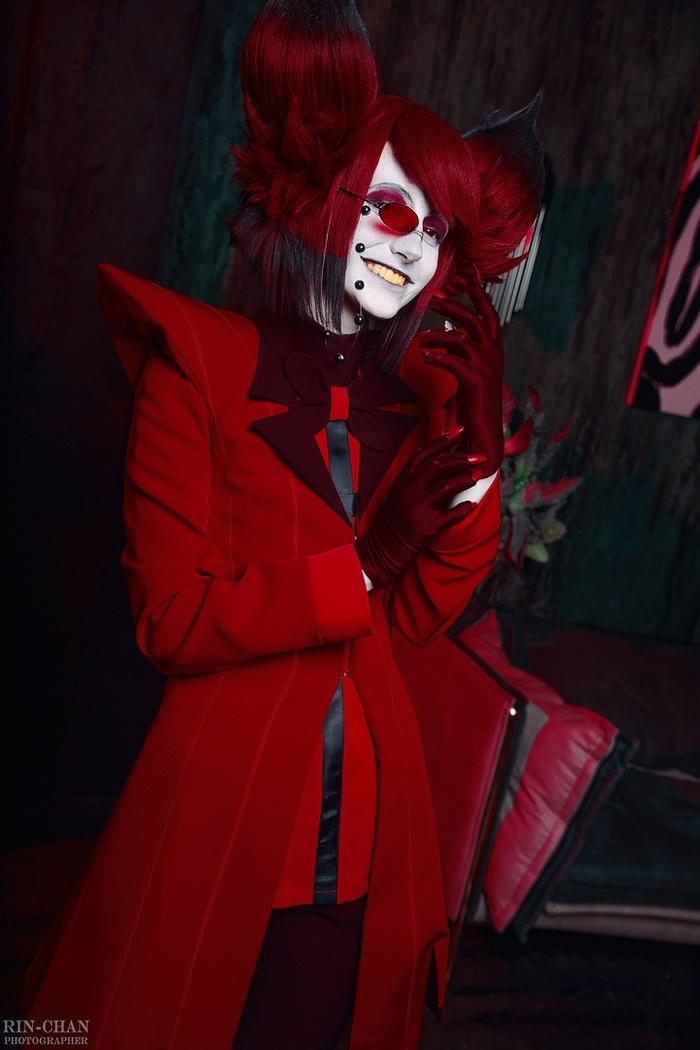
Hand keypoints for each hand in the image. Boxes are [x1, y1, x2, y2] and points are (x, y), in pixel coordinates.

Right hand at [355, 432, 480, 587]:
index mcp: (401, 481)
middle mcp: (407, 491)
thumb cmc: (393, 523)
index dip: (442, 440)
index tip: (459, 431)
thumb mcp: (399, 496)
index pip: (423, 454)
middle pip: (438, 465)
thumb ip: (415, 481)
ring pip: (446, 486)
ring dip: (465, 480)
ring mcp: (416, 508)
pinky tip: (472, 505)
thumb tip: (442, 465)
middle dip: (461, 458)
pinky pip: (451, 514)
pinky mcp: (425, 526)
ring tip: (475, 477)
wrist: (381, 550)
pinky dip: (464, 508)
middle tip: (478, 457)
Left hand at [419, 276, 503, 475]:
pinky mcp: (474, 380)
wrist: (485, 433)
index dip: (480, 296)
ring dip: (437, 336)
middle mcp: (493, 355)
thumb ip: (466, 355)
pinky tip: (426, 357)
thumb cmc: (476, 405)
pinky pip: (452, 361)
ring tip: (421, 341)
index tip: (471, 277)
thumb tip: (448, 338)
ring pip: (459, 339)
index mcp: (495, 351)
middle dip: (452, 305)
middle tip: (431, 298)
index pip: (489, 316)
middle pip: (473, 320)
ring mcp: (485, 367)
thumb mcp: (474, 374)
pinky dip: (437, 356)